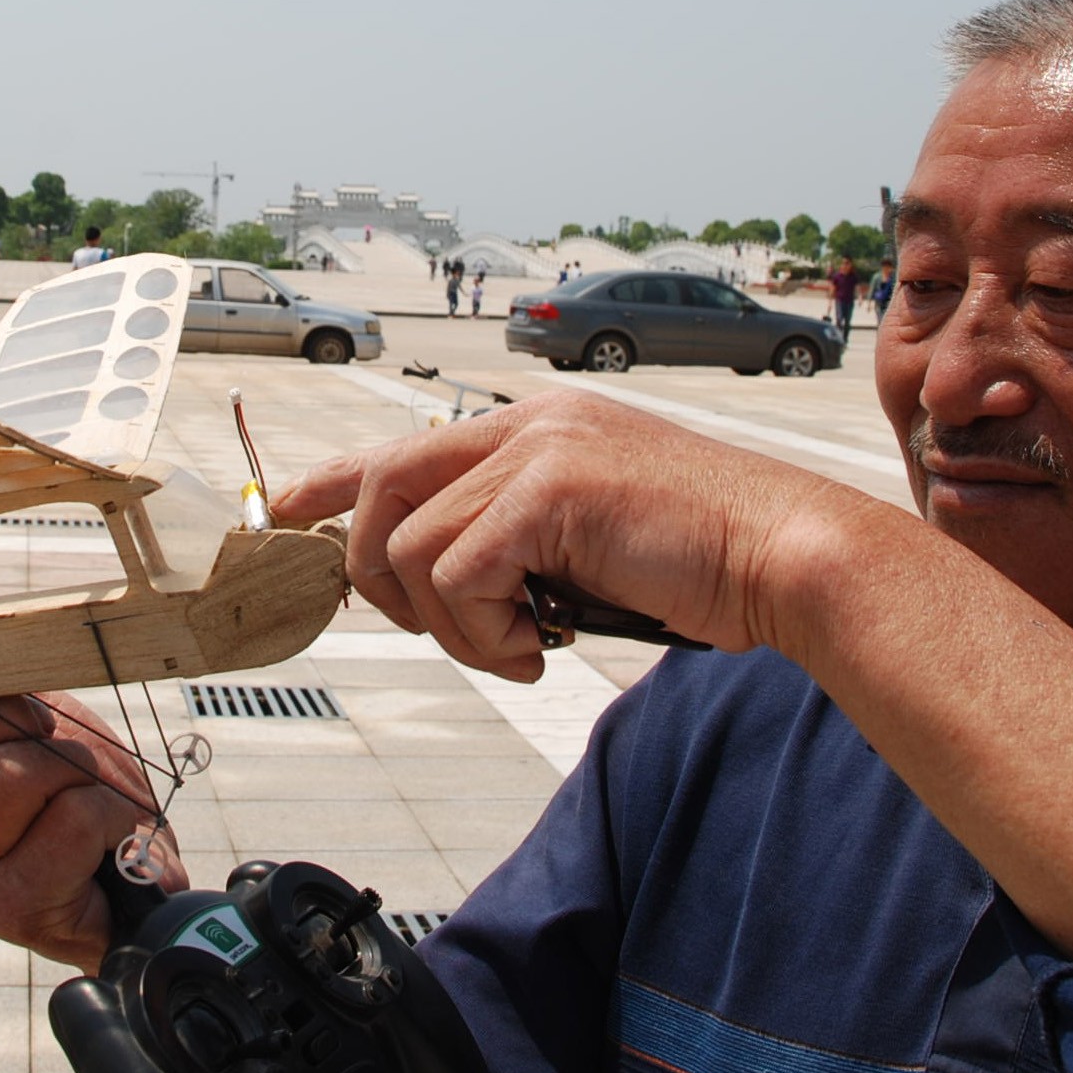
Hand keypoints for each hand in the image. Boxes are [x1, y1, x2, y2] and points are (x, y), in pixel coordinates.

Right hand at [0, 656, 187, 972]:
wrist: (138, 882)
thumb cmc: (72, 794)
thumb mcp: (24, 732)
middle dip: (2, 718)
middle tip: (45, 732)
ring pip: (12, 775)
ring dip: (72, 763)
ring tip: (87, 793)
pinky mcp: (14, 910)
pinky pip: (71, 816)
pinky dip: (108, 808)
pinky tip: (109, 836)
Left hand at [269, 391, 838, 678]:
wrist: (786, 555)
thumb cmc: (705, 560)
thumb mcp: (593, 536)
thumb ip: (521, 536)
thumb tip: (445, 581)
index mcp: (537, 427)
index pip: (403, 444)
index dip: (333, 481)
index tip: (286, 512)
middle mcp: (528, 424)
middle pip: (381, 489)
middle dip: (376, 575)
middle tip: (440, 629)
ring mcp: (538, 451)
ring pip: (411, 548)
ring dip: (452, 627)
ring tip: (519, 646)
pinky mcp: (550, 492)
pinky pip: (456, 577)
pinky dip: (482, 633)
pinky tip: (539, 648)